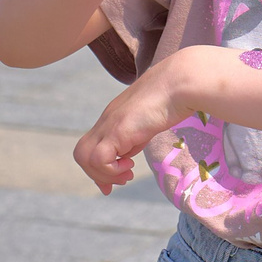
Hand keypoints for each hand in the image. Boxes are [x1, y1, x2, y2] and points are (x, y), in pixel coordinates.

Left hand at [73, 53, 206, 192]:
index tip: (119, 180)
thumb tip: (130, 153)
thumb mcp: (150, 122)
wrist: (180, 82)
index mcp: (113, 119)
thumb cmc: (175, 97)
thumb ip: (137, 136)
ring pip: (82, 157)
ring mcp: (110, 124)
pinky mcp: (117, 129)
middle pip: (80, 153)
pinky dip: (111, 170)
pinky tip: (131, 164)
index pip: (91, 147)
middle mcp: (106, 122)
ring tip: (128, 172)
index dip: (99, 169)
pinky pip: (99, 159)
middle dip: (98, 174)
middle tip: (124, 177)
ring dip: (103, 175)